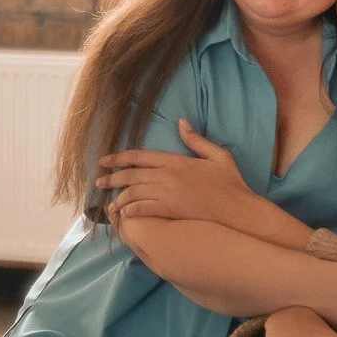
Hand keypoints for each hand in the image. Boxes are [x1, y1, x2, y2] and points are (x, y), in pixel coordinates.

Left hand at [96, 119, 252, 225]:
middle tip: (98, 182)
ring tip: (110, 205)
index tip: (104, 161)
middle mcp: (168, 175)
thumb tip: (182, 122)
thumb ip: (196, 140)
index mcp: (176, 161)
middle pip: (131, 175)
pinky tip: (125, 214)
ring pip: (134, 193)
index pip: (140, 156)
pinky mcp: (170, 210)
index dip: (119, 158)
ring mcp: (168, 193)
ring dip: (119, 198)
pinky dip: (131, 211)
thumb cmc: (230, 184)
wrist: (238, 210)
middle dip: (112, 178)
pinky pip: (143, 209)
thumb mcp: (217, 155)